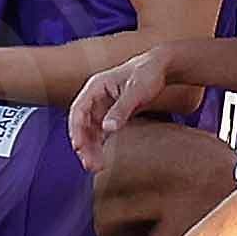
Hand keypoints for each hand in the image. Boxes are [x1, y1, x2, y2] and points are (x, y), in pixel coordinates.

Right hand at [71, 45, 172, 166]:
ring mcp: (102, 107)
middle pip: (82, 124)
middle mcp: (95, 98)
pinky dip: (99, 146)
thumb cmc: (148, 74)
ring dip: (90, 149)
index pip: (78, 110)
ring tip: (95, 167)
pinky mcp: (110, 115)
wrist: (160, 68)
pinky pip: (100, 133)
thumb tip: (108, 129)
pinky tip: (101, 161)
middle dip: (84, 145)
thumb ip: (122, 109)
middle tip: (90, 165)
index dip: (76, 129)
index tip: (78, 146)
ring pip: (90, 132)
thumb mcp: (136, 91)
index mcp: (95, 87)